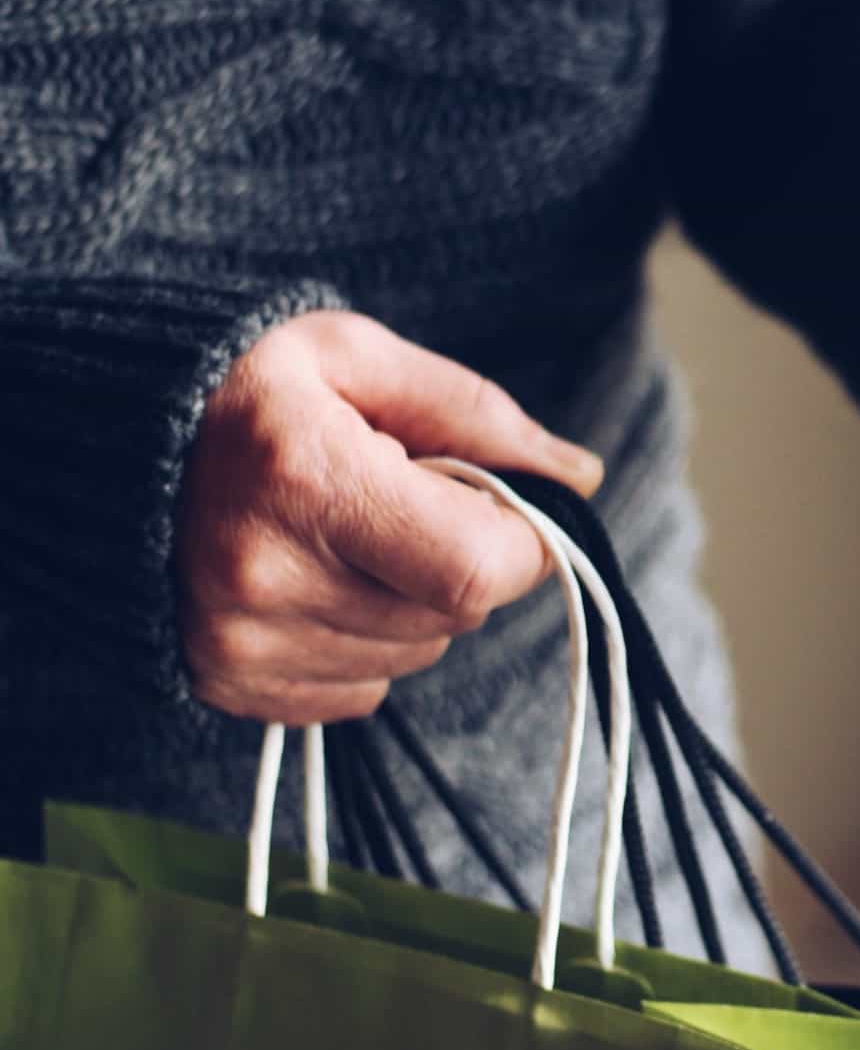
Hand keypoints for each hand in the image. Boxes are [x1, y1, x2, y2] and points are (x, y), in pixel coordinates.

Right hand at [176, 311, 604, 723]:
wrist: (91, 441)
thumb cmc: (244, 386)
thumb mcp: (358, 358)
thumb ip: (477, 414)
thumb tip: (578, 477)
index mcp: (308, 482)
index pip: (477, 569)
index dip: (519, 543)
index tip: (497, 503)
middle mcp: (266, 576)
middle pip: (453, 617)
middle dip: (458, 561)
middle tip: (397, 502)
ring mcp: (237, 642)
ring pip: (414, 656)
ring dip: (409, 602)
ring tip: (342, 535)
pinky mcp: (225, 683)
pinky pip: (360, 690)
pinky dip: (360, 641)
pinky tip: (311, 578)